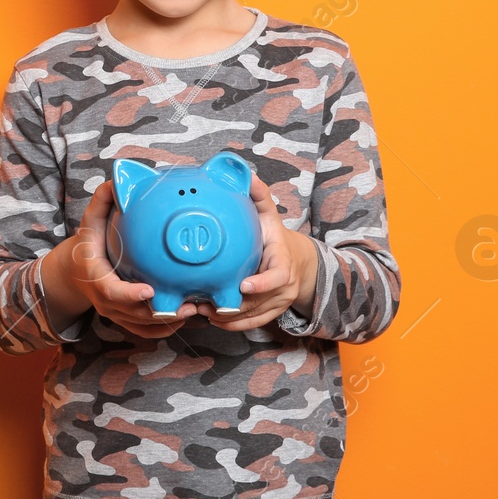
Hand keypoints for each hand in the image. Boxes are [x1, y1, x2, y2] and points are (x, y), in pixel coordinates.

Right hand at [41, 182, 202, 339]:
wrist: (73, 274)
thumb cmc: (87, 245)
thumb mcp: (89, 222)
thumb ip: (102, 201)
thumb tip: (117, 179)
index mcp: (96, 278)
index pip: (112, 291)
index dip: (131, 294)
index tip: (151, 290)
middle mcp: (105, 301)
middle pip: (134, 315)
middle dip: (162, 315)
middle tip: (190, 306)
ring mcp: (115, 314)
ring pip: (144, 326)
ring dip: (170, 323)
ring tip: (196, 311)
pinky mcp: (125, 320)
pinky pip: (146, 332)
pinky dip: (166, 329)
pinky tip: (187, 318)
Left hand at [193, 173, 316, 331]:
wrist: (297, 261)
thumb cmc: (275, 236)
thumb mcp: (270, 214)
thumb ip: (259, 195)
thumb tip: (244, 173)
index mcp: (283, 262)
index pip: (277, 277)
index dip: (262, 284)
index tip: (243, 286)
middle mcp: (285, 287)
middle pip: (259, 304)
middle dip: (232, 306)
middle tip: (203, 303)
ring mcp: (278, 303)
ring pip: (252, 318)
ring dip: (226, 318)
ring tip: (200, 311)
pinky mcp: (270, 313)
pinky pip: (251, 324)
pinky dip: (230, 325)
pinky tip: (209, 318)